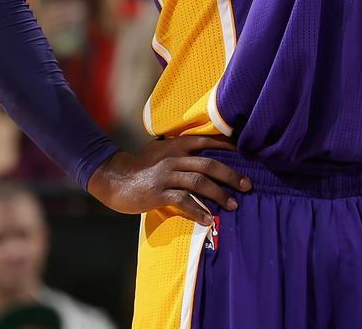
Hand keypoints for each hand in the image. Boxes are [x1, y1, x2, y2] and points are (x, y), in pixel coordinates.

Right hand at [87, 135, 251, 225]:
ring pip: (199, 182)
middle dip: (231, 175)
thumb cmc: (140, 167)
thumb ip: (179, 151)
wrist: (113, 178)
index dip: (227, 148)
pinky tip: (209, 219)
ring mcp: (166, 175)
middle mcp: (173, 158)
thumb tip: (203, 156)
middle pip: (209, 164)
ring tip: (234, 205)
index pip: (207, 142)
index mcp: (176, 146)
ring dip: (219, 194)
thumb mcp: (160, 151)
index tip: (245, 157)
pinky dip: (198, 210)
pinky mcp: (158, 193)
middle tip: (247, 185)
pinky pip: (183, 201)